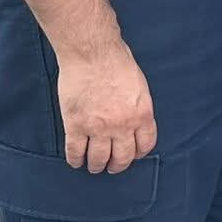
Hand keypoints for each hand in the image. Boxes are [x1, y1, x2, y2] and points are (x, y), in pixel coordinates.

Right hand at [56, 43, 156, 173]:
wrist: (93, 54)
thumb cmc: (117, 63)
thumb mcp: (139, 87)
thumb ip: (137, 107)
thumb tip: (135, 121)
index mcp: (142, 114)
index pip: (145, 145)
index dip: (138, 153)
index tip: (133, 155)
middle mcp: (123, 126)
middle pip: (123, 157)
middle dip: (118, 165)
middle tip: (113, 167)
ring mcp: (98, 128)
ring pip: (99, 159)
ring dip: (97, 166)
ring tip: (94, 166)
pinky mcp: (76, 126)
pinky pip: (75, 152)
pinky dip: (75, 160)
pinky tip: (76, 161)